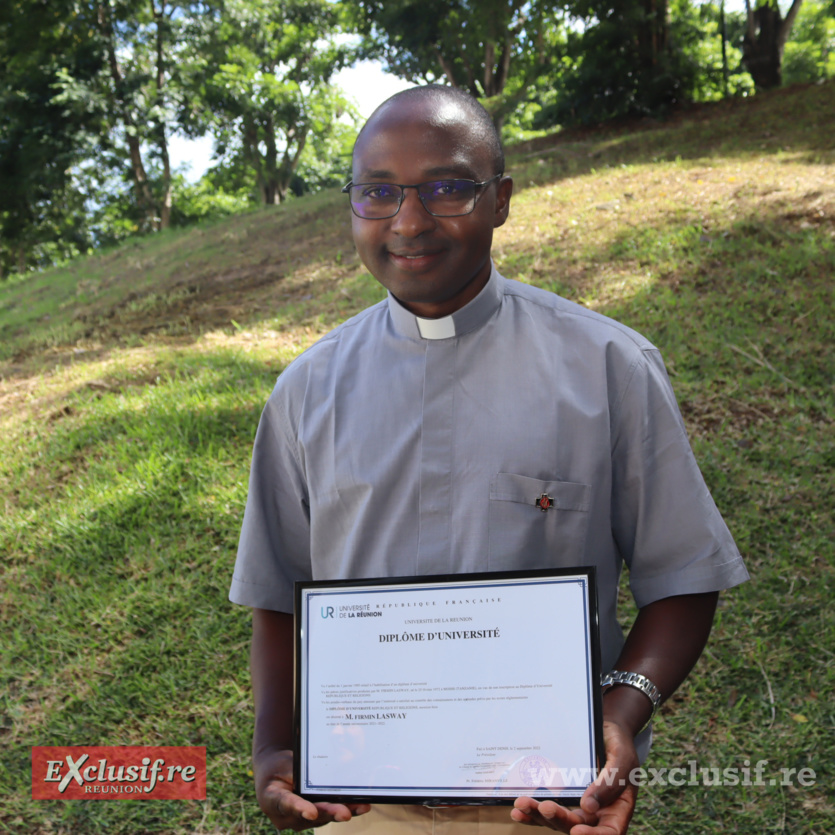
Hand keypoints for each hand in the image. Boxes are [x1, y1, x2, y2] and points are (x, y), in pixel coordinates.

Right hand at [254, 747, 370, 830]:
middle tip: (345, 813)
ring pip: (322, 817)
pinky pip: (328, 814)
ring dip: (341, 812)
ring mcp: (299, 820)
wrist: (276, 774)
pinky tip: (360, 807)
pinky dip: (344, 809)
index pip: (286, 803)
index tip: (312, 812)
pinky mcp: (313, 818)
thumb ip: (298, 773)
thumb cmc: (279, 766)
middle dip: (329, 812)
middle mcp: (284, 816)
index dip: (299, 808)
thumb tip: (320, 774)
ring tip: (360, 808)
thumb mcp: (284, 764)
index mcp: (271, 799)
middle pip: (309, 815)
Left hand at [510, 719, 637, 833]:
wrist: (604, 729)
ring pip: (559, 820)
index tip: (576, 831)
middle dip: (559, 819)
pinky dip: (533, 811)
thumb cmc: (619, 744)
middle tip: (544, 807)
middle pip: (577, 827)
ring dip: (539, 816)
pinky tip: (518, 810)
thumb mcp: (622, 759)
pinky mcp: (563, 797)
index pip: (609, 833)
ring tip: (522, 805)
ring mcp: (578, 807)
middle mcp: (597, 814)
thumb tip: (588, 807)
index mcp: (617, 809)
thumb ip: (610, 782)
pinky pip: (548, 809)